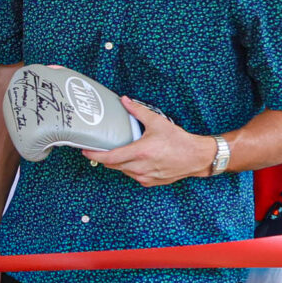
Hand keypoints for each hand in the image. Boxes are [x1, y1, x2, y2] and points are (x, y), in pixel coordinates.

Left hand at [82, 98, 212, 187]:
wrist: (197, 157)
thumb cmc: (179, 140)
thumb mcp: (158, 122)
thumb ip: (138, 111)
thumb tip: (125, 100)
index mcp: (140, 153)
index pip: (109, 158)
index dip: (94, 155)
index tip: (85, 151)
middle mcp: (140, 168)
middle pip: (113, 165)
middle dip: (104, 157)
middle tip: (98, 148)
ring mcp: (145, 177)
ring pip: (123, 171)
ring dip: (118, 163)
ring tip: (118, 151)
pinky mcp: (151, 182)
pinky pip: (133, 176)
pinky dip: (130, 168)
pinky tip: (134, 160)